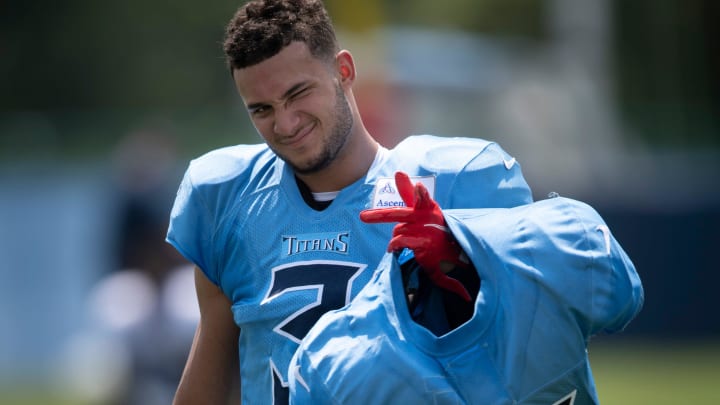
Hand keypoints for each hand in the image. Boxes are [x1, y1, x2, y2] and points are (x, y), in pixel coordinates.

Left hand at [360, 172, 471, 300]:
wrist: (449, 251)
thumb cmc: (431, 225)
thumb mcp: (422, 207)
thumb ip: (408, 191)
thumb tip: (398, 172)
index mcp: (429, 206)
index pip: (424, 199)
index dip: (421, 194)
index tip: (419, 187)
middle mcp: (429, 217)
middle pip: (399, 214)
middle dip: (379, 215)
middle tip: (362, 217)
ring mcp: (427, 232)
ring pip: (397, 230)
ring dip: (396, 236)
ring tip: (407, 240)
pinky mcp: (424, 245)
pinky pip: (399, 242)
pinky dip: (394, 245)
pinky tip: (394, 249)